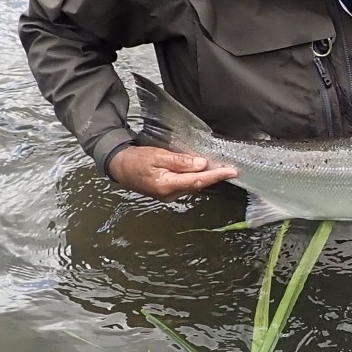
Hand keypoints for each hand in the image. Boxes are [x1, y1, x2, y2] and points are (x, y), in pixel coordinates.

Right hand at [107, 145, 236, 201]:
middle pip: (197, 184)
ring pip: (193, 185)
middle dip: (215, 177)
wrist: (119, 166)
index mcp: (167, 185)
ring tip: (222, 169)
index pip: (198, 180)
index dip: (216, 176)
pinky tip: (203, 171)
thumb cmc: (136, 159)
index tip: (232, 171)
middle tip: (231, 168)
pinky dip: (196, 178)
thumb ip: (180, 161)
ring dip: (207, 177)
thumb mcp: (158, 156)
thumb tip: (201, 164)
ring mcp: (168, 195)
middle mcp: (169, 194)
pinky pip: (186, 185)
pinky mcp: (167, 192)